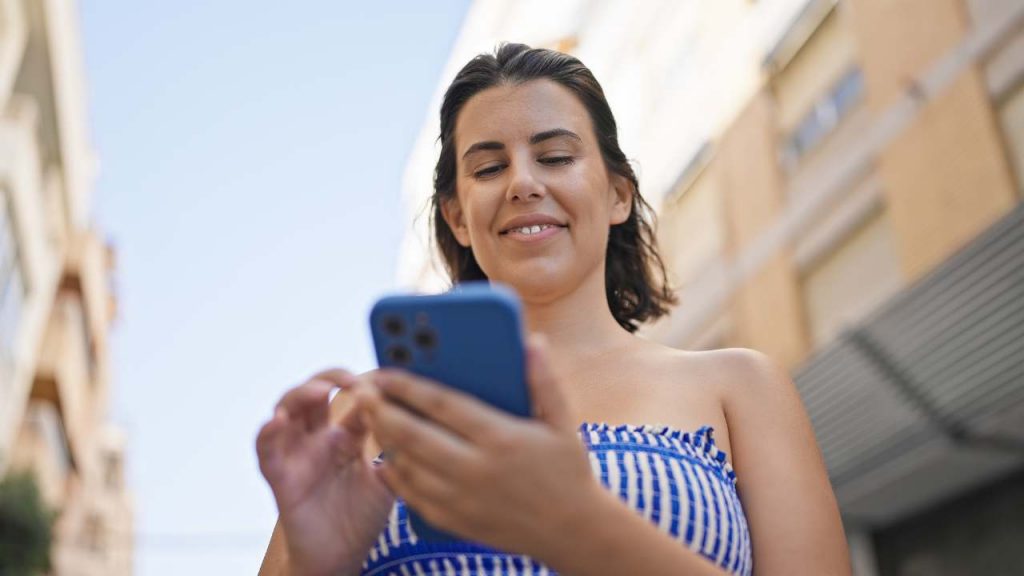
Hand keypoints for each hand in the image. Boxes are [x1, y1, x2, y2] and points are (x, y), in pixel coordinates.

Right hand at [256, 370, 395, 575]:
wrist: (340, 558)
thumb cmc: (360, 519)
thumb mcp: (387, 482)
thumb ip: (397, 454)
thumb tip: (416, 423)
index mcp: (345, 437)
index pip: (352, 401)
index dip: (366, 388)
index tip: (384, 383)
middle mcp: (318, 439)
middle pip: (313, 394)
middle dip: (329, 377)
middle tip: (350, 379)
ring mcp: (297, 455)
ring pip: (286, 411)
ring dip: (299, 395)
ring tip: (319, 390)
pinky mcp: (281, 478)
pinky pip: (266, 452)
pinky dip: (267, 433)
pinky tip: (277, 421)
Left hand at [363, 335, 604, 559]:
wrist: (575, 533)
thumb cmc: (568, 471)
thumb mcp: (563, 423)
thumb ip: (544, 381)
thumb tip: (532, 342)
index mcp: (501, 437)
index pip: (441, 404)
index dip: (406, 385)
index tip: (384, 372)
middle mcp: (476, 469)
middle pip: (412, 434)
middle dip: (381, 409)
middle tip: (362, 391)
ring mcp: (463, 498)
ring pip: (407, 465)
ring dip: (384, 440)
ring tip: (373, 418)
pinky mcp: (456, 521)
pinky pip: (412, 497)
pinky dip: (395, 476)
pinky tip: (388, 458)